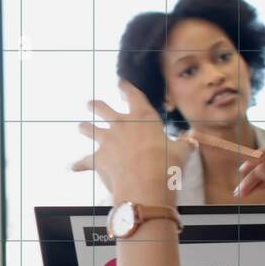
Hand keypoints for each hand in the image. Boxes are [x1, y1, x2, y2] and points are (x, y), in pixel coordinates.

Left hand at [72, 79, 187, 205]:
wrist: (146, 184)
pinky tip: (71, 167)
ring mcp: (106, 140)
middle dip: (95, 105)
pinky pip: (84, 162)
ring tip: (80, 126)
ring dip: (84, 127)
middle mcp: (121, 124)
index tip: (120, 82)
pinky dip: (78, 165)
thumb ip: (184, 144)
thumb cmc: (167, 164)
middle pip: (102, 108)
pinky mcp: (97, 158)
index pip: (132, 95)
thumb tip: (193, 140)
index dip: (125, 86)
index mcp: (142, 116)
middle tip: (90, 103)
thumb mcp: (181, 152)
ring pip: (89, 129)